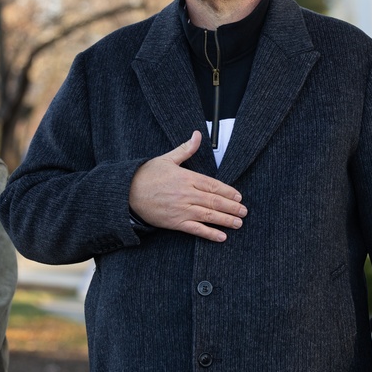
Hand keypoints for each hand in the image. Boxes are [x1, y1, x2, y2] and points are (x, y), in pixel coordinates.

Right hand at [129, 131, 246, 241]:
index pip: (213, 185)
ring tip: (238, 223)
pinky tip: (221, 237)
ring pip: (208, 215)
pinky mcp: (175, 223)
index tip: (239, 196)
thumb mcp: (167, 158)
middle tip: (244, 211)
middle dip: (232, 207)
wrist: (127, 193)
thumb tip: (198, 135)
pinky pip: (196, 229)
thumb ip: (186, 149)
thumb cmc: (147, 175)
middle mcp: (186, 194)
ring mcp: (181, 209)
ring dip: (225, 220)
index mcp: (187, 177)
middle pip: (214, 201)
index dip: (228, 192)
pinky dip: (209, 233)